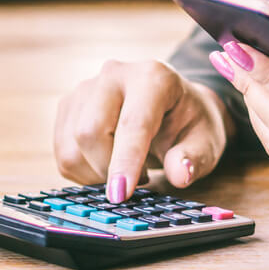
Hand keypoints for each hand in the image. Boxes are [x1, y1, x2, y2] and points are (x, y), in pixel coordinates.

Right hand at [53, 59, 233, 202]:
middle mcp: (114, 74)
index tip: (121, 195)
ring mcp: (85, 88)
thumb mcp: (206, 141)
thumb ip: (193, 157)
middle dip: (107, 169)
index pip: (132, 123)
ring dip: (94, 173)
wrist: (173, 105)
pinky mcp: (68, 106)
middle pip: (90, 131)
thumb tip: (179, 175)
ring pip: (70, 145)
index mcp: (152, 76)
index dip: (125, 162)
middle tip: (139, 181)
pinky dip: (82, 171)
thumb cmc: (189, 123)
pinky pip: (62, 152)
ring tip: (125, 171)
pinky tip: (106, 166)